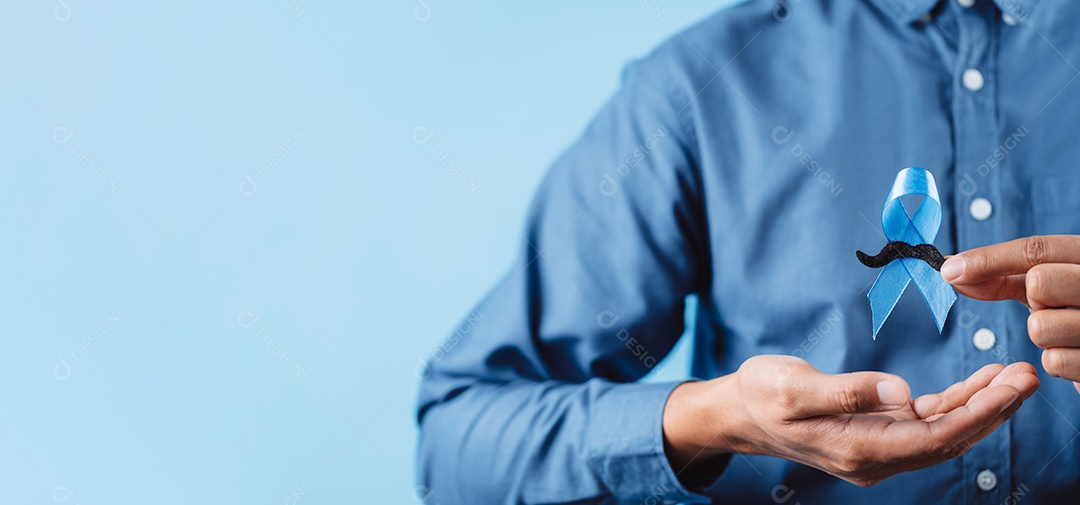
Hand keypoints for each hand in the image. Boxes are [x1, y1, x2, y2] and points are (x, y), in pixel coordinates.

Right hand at [663, 355, 1037, 486]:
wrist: (739, 411)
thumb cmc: (761, 394)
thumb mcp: (794, 387)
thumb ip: (848, 391)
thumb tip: (901, 392)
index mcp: (857, 449)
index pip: (934, 438)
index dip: (978, 414)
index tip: (1011, 386)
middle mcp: (874, 458)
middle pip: (949, 440)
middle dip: (993, 409)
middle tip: (1029, 375)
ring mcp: (877, 448)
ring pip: (943, 432)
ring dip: (980, 405)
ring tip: (1014, 374)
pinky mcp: (876, 433)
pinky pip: (926, 423)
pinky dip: (955, 402)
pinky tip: (977, 383)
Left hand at [942, 235, 1079, 389]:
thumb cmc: (1073, 306)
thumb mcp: (1047, 281)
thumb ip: (1001, 274)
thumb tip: (950, 271)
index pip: (1036, 249)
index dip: (988, 259)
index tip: (948, 270)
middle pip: (1039, 282)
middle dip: (1032, 297)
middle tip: (1049, 304)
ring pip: (1040, 327)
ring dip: (1044, 333)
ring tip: (1068, 330)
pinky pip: (1054, 361)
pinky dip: (1058, 359)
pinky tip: (1077, 352)